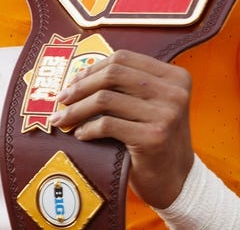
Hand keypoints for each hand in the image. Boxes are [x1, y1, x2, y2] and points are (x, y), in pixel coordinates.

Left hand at [49, 49, 194, 208]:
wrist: (177, 180)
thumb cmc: (156, 139)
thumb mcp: (151, 105)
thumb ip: (128, 86)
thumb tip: (79, 74)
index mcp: (175, 77)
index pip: (124, 58)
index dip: (93, 68)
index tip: (74, 80)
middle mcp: (174, 92)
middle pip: (113, 74)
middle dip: (81, 86)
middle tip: (62, 98)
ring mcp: (166, 114)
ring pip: (105, 99)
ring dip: (77, 109)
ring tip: (63, 118)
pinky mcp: (153, 137)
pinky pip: (107, 124)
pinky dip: (88, 128)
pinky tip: (81, 134)